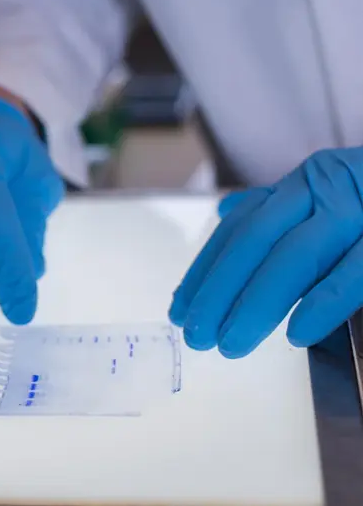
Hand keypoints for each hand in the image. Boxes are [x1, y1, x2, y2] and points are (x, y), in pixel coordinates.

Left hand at [169, 148, 362, 357]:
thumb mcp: (334, 196)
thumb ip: (280, 207)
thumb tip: (227, 214)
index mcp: (308, 181)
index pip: (241, 228)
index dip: (206, 269)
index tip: (180, 307)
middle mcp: (329, 184)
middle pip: (257, 240)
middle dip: (219, 290)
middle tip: (195, 335)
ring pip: (296, 255)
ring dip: (256, 303)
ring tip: (230, 343)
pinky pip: (355, 270)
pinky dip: (322, 301)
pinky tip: (295, 333)